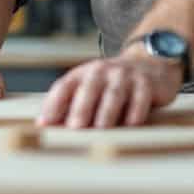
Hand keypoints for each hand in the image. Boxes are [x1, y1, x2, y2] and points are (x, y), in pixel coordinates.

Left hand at [37, 50, 181, 127]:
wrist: (149, 64)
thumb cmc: (111, 84)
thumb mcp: (89, 88)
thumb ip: (68, 104)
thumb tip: (44, 125)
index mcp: (83, 74)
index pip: (64, 86)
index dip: (53, 104)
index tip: (45, 123)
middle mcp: (102, 71)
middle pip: (89, 89)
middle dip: (81, 108)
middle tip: (75, 127)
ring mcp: (125, 76)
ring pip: (114, 94)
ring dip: (107, 112)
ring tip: (101, 129)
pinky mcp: (146, 83)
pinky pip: (140, 97)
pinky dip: (136, 111)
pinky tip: (132, 124)